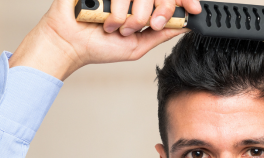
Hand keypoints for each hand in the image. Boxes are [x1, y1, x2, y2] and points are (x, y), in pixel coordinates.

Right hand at [9, 0, 201, 79]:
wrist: (69, 46)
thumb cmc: (99, 46)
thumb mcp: (138, 45)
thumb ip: (162, 33)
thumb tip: (187, 25)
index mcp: (141, 5)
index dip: (184, 0)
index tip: (195, 8)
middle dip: (155, 14)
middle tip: (144, 26)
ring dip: (130, 18)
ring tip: (115, 28)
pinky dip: (114, 11)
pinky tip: (105, 19)